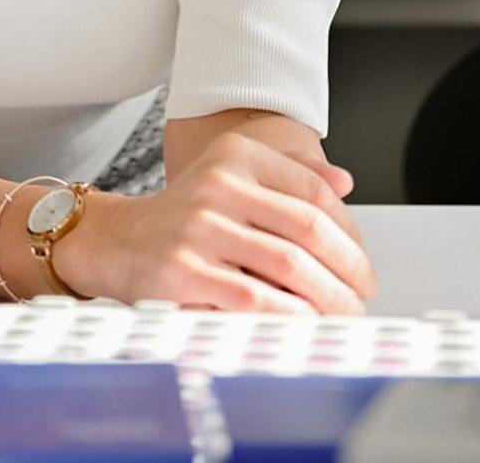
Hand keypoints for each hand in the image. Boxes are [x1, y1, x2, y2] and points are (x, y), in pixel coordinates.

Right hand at [58, 132, 376, 313]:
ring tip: (343, 313)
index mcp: (234, 155)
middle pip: (309, 227)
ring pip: (289, 265)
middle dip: (349, 268)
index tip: (361, 259)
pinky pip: (255, 299)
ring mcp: (198, 227)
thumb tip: (346, 184)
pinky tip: (303, 323)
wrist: (116, 240)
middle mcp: (216, 184)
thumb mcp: (231, 178)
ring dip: (329, 298)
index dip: (351, 231)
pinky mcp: (183, 271)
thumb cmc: (184, 217)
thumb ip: (288, 179)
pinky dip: (289, 316)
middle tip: (363, 292)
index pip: (314, 190)